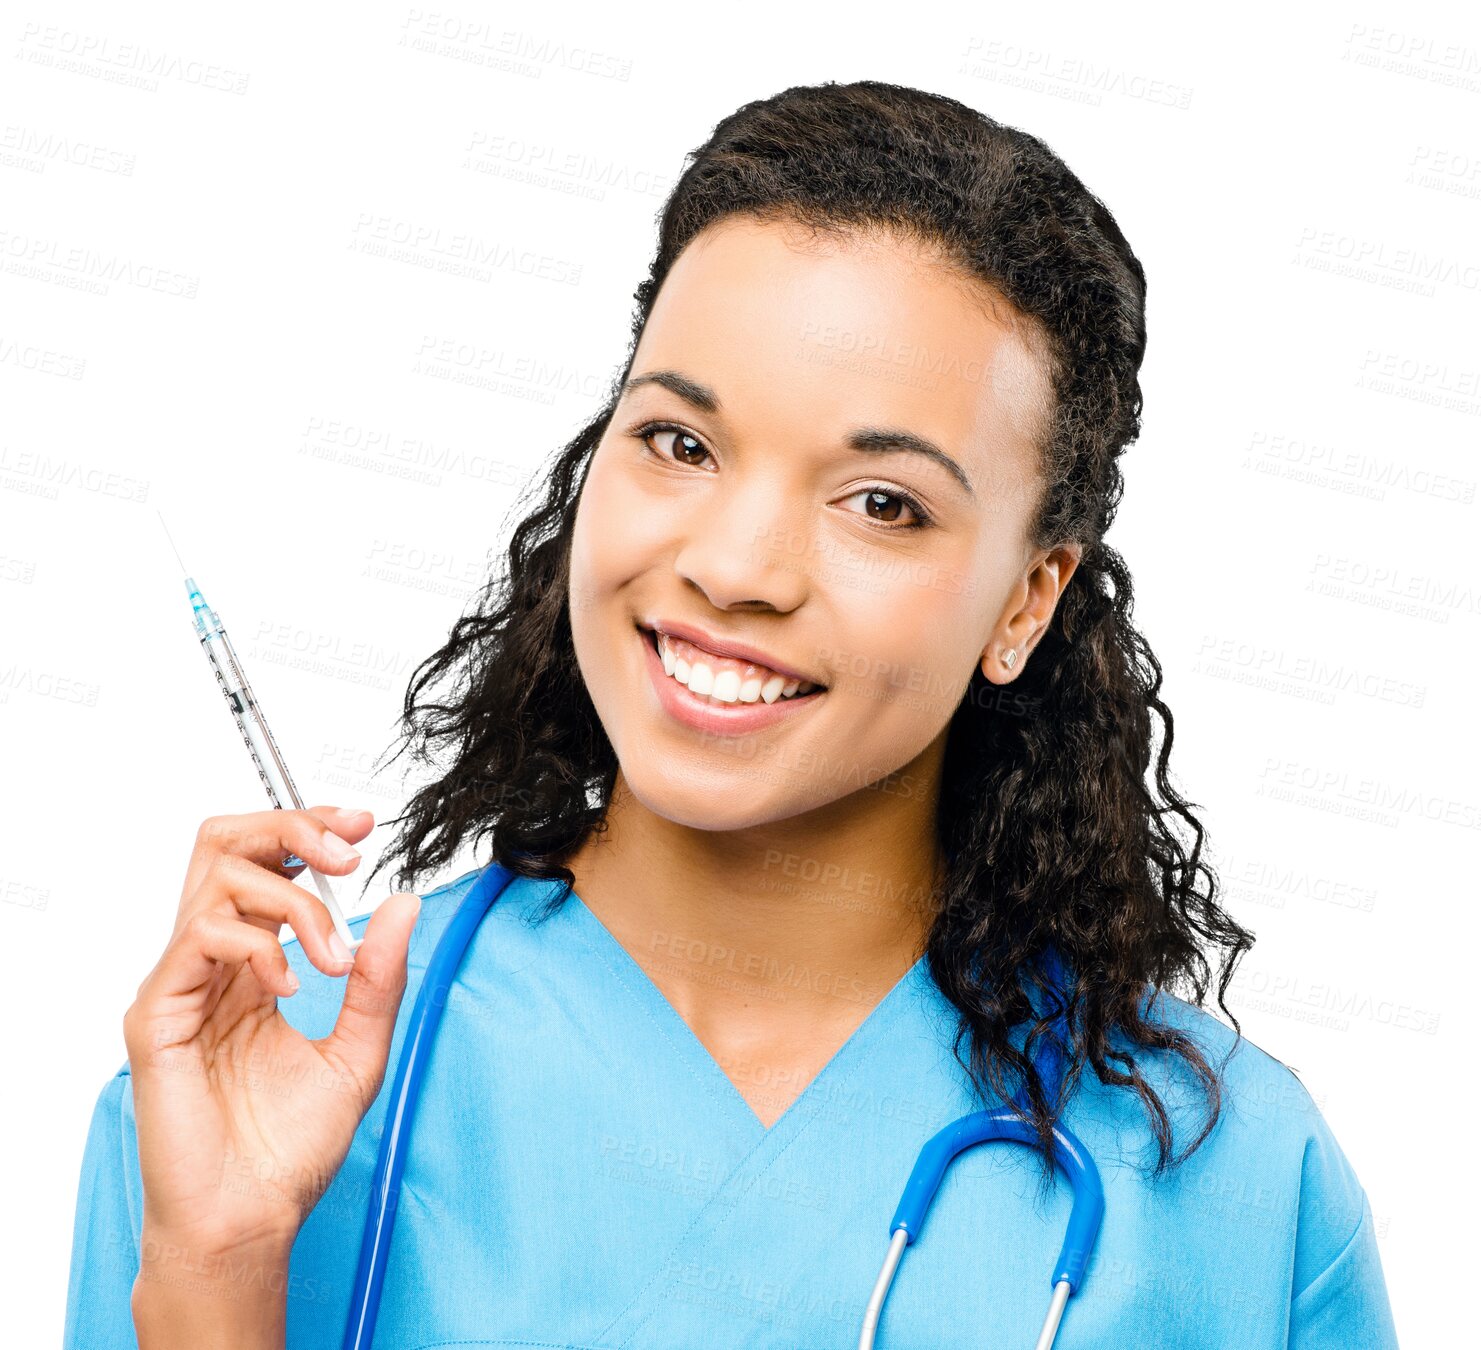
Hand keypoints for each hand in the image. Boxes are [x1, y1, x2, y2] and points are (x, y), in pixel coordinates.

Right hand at [124, 806, 420, 1261]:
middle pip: (224, 844)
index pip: (264, 861)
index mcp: (252, 963)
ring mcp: (179, 984)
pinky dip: (260, 944)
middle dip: (292, 828)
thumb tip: (404, 902)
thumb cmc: (288, 1148)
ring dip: (294, 900)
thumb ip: (380, 977)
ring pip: (218, 878)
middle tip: (349, 851)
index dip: (308, 827)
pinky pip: (201, 937)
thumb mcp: (360, 1049)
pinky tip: (293, 985)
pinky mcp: (157, 1015)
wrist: (252, 1218)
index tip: (364, 826)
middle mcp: (211, 963)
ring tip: (334, 954)